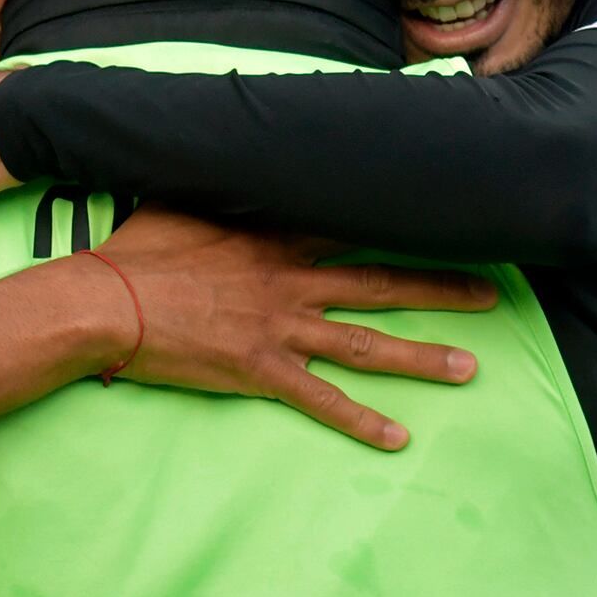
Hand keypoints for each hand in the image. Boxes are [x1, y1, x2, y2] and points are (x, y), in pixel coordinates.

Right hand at [90, 207, 496, 449]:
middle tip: (490, 296)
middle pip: (383, 283)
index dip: (404, 228)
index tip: (445, 227)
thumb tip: (230, 158)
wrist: (105, 301)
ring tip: (469, 369)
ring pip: (367, 343)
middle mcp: (291, 280)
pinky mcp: (262, 370)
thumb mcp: (184, 200)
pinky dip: (362, 421)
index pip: (356, 226)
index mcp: (276, 235)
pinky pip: (323, 399)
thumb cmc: (138, 251)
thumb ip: (222, 189)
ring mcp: (281, 327)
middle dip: (441, 290)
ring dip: (422, 358)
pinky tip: (398, 438)